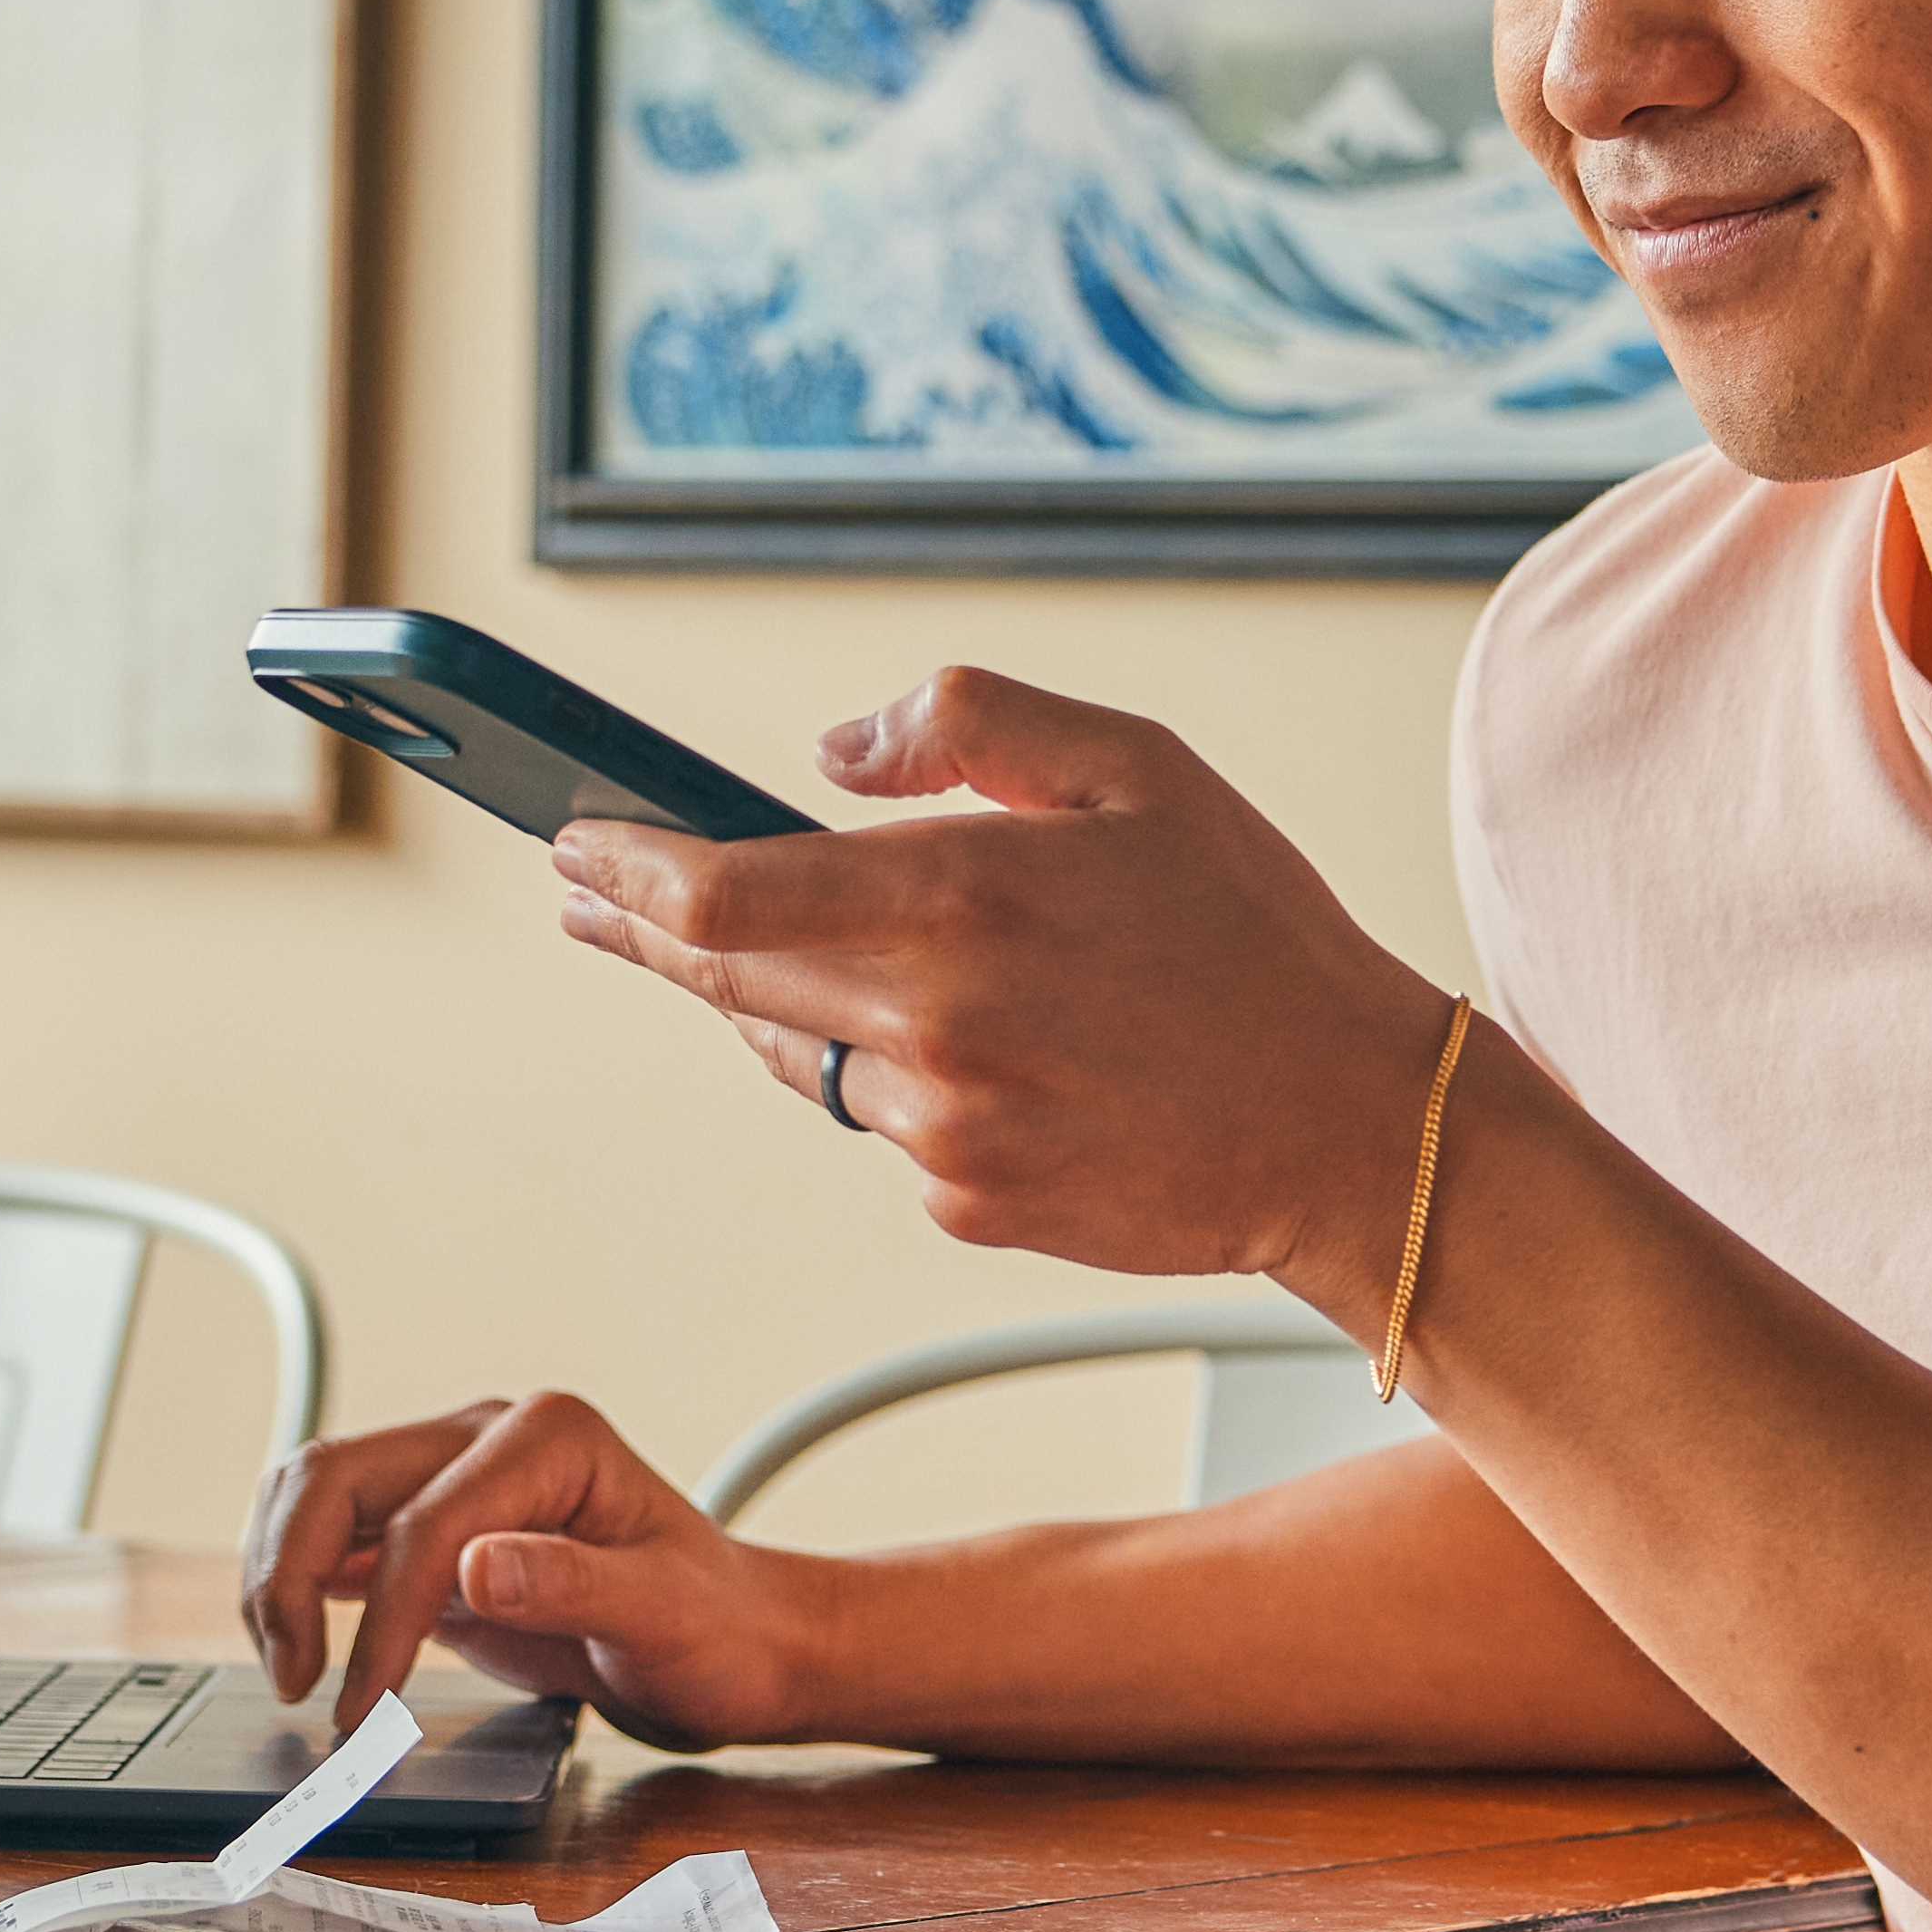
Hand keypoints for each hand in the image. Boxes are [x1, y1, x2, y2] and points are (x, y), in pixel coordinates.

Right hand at [241, 1391, 829, 1743]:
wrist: (740, 1648)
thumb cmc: (719, 1628)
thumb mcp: (665, 1614)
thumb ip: (573, 1584)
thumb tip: (472, 1567)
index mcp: (547, 1437)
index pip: (424, 1520)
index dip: (384, 1618)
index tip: (365, 1707)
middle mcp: (489, 1440)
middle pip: (336, 1479)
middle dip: (292, 1576)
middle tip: (297, 1683)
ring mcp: (455, 1481)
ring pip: (316, 1498)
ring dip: (280, 1576)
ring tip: (293, 1673)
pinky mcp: (434, 1535)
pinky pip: (336, 1541)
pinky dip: (301, 1590)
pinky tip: (304, 1656)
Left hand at [549, 669, 1456, 1310]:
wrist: (1358, 1127)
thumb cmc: (1258, 938)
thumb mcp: (1137, 768)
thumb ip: (969, 725)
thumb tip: (831, 752)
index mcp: (963, 899)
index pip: (722, 894)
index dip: (625, 870)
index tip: (574, 843)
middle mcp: (934, 1027)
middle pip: (726, 983)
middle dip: (643, 931)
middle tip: (588, 893)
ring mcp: (947, 1133)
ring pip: (807, 1060)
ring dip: (779, 1006)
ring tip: (778, 957)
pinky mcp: (973, 1206)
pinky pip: (891, 1132)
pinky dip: (902, 1082)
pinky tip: (983, 1050)